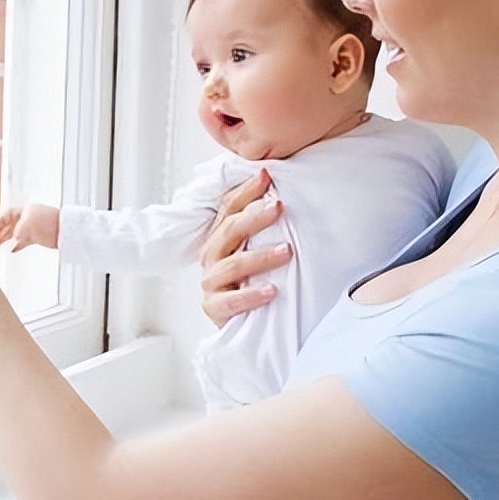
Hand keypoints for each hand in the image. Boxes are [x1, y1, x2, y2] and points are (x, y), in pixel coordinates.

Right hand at [0, 204, 59, 251]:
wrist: (68, 230)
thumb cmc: (50, 223)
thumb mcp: (31, 225)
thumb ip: (19, 231)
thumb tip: (13, 240)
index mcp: (24, 210)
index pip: (6, 215)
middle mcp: (26, 218)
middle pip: (7, 224)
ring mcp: (31, 228)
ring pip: (13, 233)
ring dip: (2, 239)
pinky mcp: (36, 237)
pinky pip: (23, 242)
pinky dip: (17, 246)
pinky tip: (11, 250)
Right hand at [198, 168, 291, 326]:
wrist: (242, 323)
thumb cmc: (252, 279)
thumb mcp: (258, 247)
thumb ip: (264, 225)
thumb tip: (285, 194)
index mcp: (221, 235)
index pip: (229, 206)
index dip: (247, 190)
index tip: (267, 176)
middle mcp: (213, 254)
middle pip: (230, 229)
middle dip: (255, 216)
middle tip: (279, 207)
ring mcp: (212, 281)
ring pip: (233, 264)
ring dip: (261, 256)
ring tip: (287, 251)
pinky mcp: (214, 306)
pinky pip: (231, 300)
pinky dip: (251, 295)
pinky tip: (271, 291)